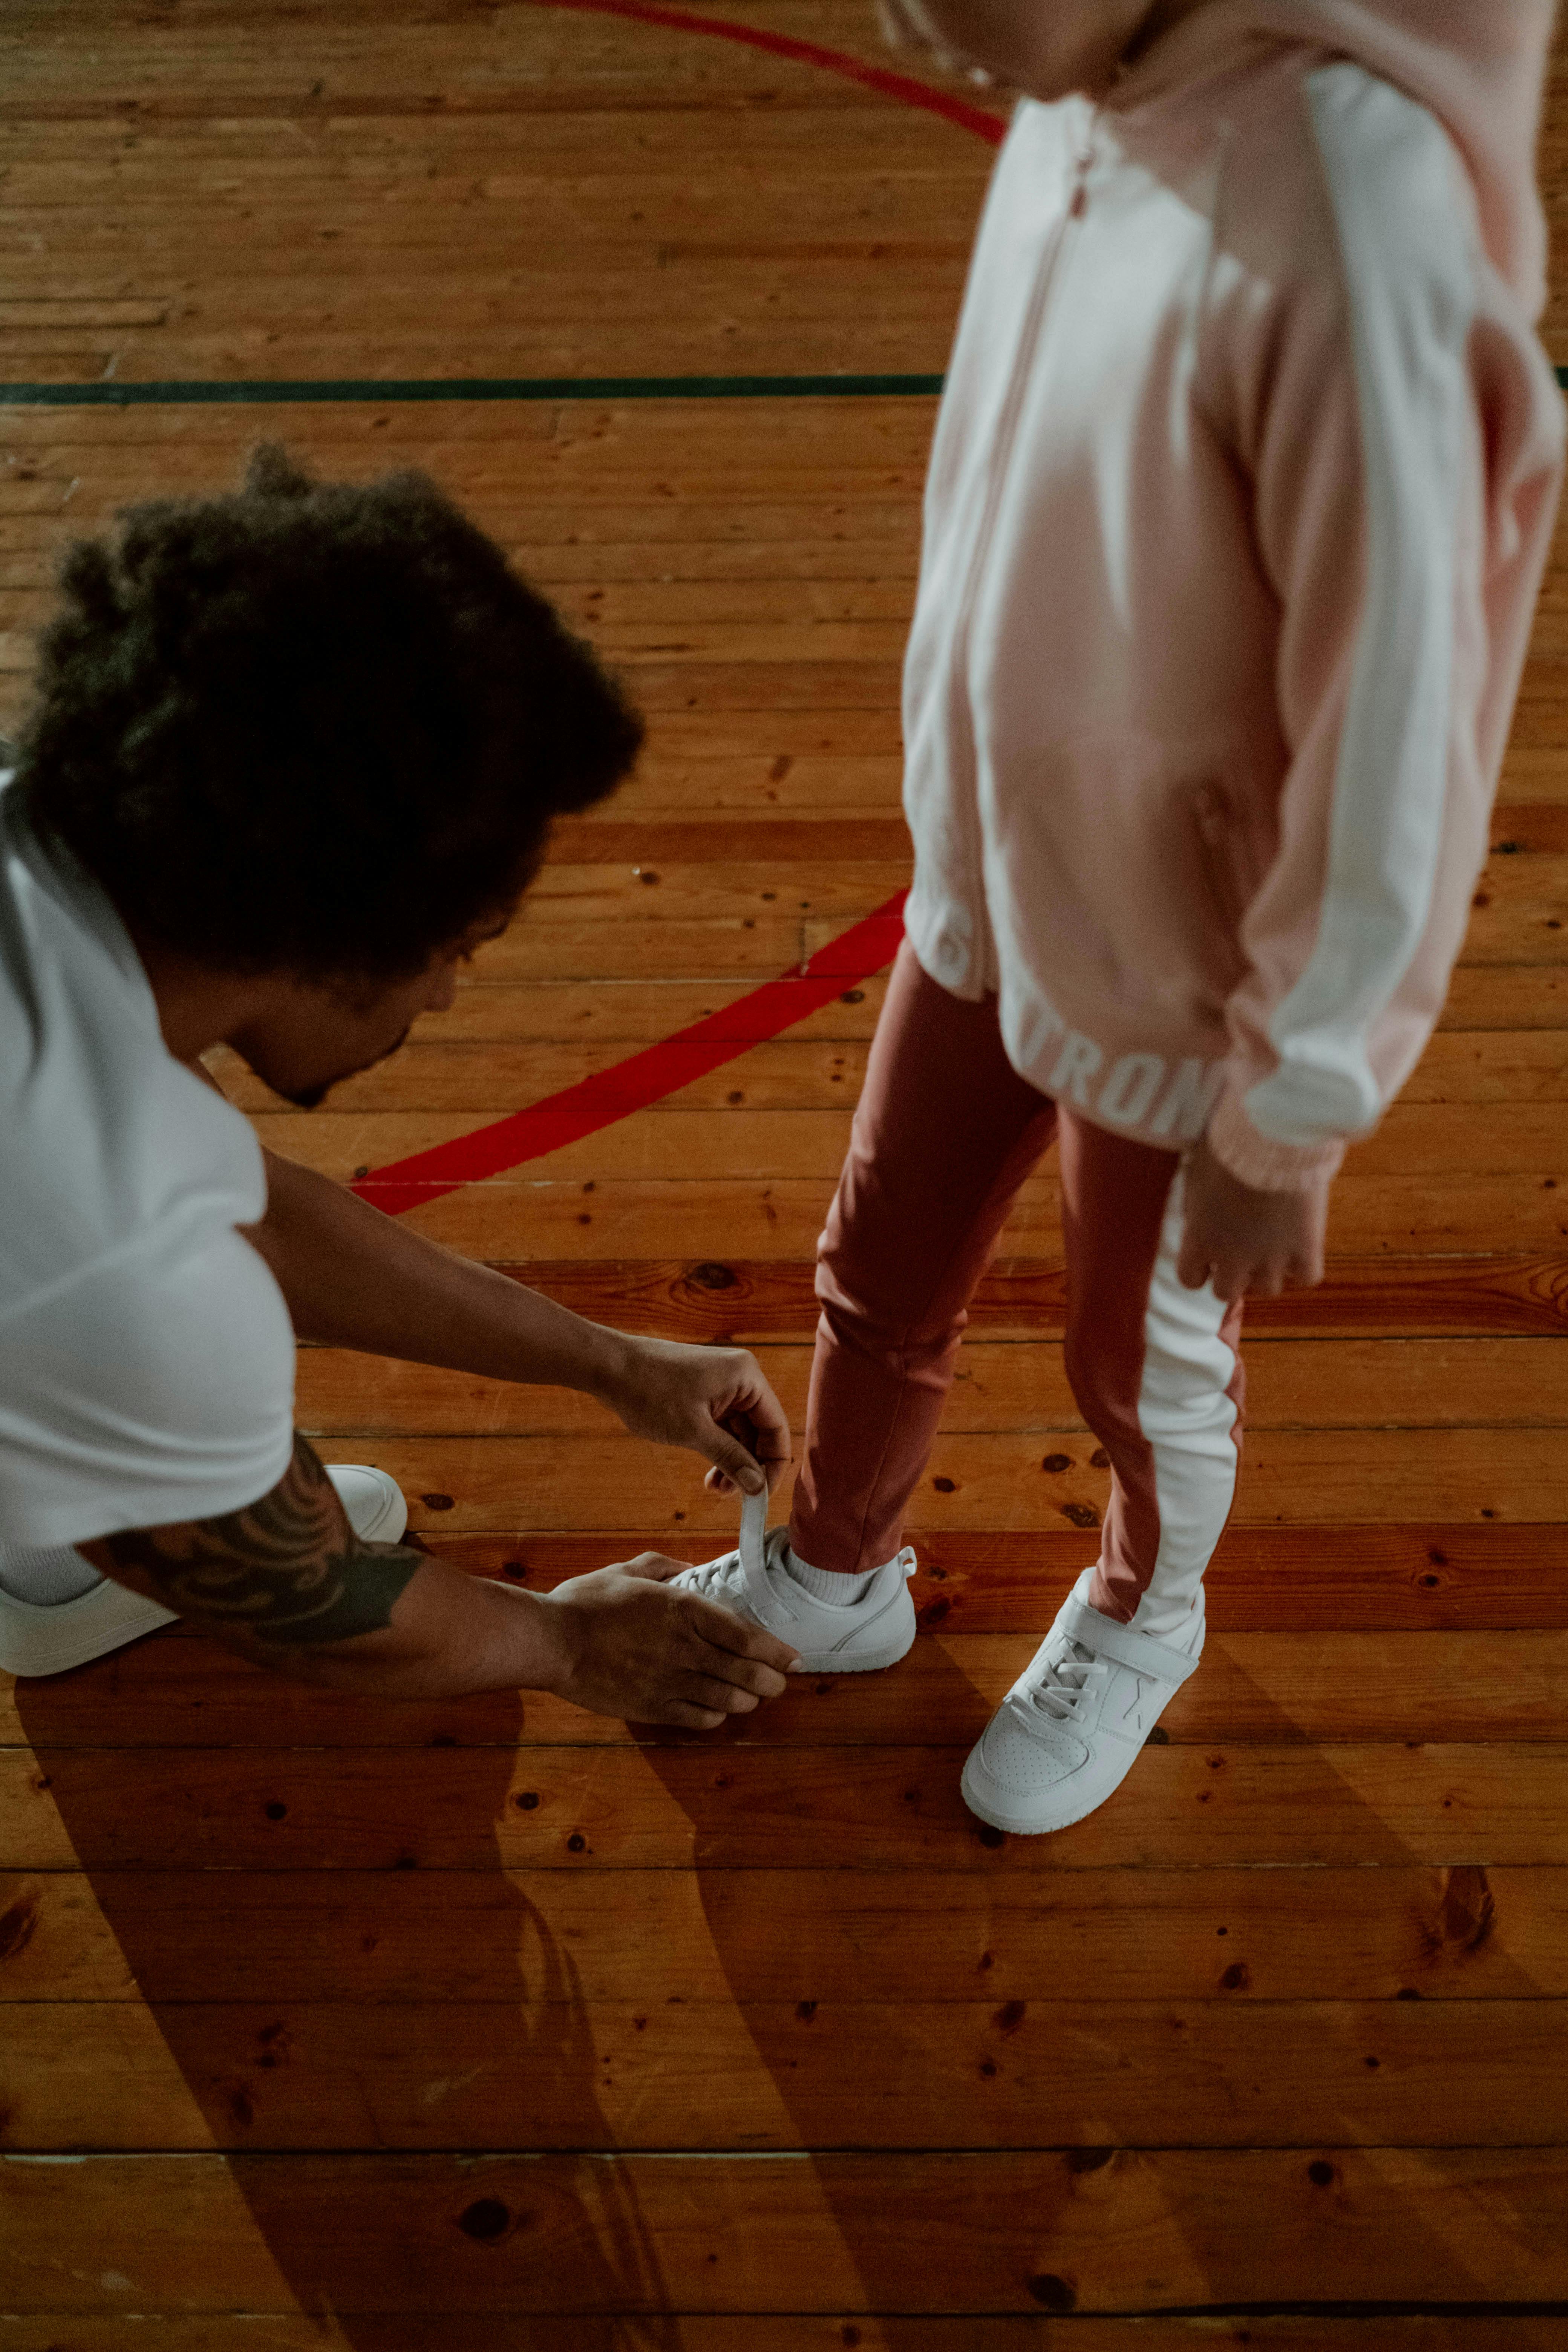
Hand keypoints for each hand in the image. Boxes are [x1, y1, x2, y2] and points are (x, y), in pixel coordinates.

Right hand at [537, 1551, 797, 1728]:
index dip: (775, 1650)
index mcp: (682, 1609)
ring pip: (728, 1699)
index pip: (745, 1635)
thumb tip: (689, 1568)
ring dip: (748, 1699)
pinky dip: (716, 1716)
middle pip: (746, 1672)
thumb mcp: (628, 1570)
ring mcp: (669, 1681)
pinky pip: (698, 1718)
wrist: (551, 1641)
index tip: (792, 1658)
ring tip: (753, 1696)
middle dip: (771, 1680)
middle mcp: (684, 1648)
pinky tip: (718, 1710)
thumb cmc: (586, 1603)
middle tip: (780, 1682)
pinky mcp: (652, 1707)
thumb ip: (664, 1567)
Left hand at [598, 1333, 791, 1498]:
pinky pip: (723, 1425)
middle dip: (748, 1466)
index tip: (760, 1496)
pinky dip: (718, 1449)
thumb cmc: (649, 1391)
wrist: (608, 1367)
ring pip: (740, 1432)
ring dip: (731, 1461)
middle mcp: (740, 1377)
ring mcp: (722, 1384)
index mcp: (746, 1377)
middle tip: (730, 1495)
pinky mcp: (705, 1392)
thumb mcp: (694, 1431)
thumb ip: (730, 1458)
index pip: (776, 1427)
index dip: (772, 1465)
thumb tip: (757, 1487)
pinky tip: (710, 1473)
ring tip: (715, 1488)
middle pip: (760, 1431)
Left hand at [1176, 1134, 1328, 1301]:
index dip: (1200, 1269)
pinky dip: (1303, 1268)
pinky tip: (1301, 1248)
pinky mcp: (1306, 1250)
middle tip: (1242, 1254)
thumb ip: (1194, 1206)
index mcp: (1199, 1239)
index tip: (1209, 1256)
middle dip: (1232, 1275)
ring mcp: (1271, 1258)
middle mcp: (1232, 1257)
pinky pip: (1306, 1278)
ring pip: (1267, 1290)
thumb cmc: (1229, 1146)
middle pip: (1225, 1293)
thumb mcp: (1195, 1174)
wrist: (1274, 1136)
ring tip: (1272, 1248)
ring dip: (1267, 1273)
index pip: (1190, 1279)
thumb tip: (1195, 1219)